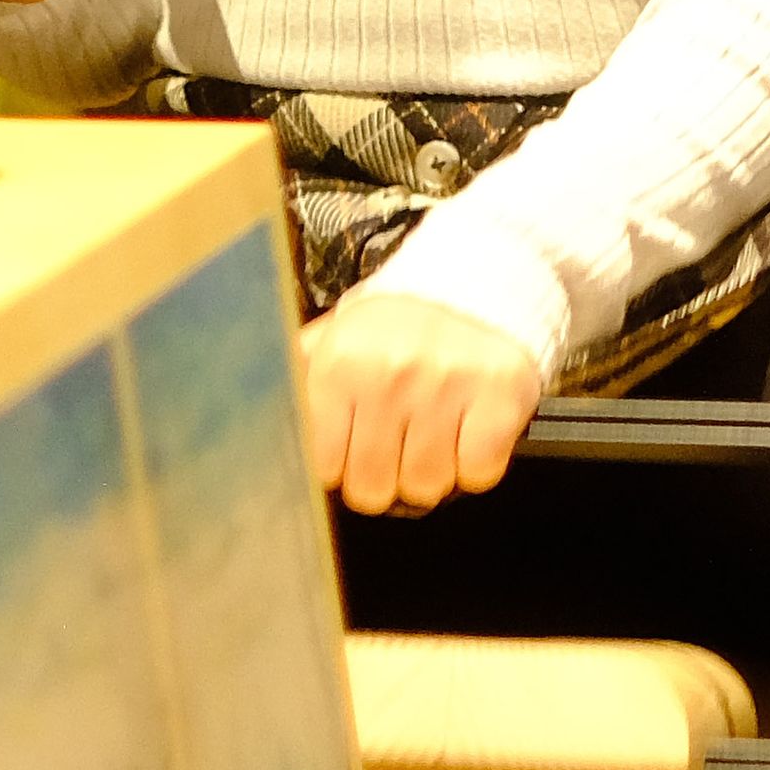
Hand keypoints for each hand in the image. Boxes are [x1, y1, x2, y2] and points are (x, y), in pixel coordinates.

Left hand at [300, 292, 547, 513]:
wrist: (477, 279)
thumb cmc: (401, 322)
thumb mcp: (338, 337)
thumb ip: (303, 380)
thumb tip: (270, 429)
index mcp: (339, 363)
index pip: (325, 468)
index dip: (342, 467)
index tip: (354, 450)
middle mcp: (389, 374)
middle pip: (374, 489)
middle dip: (386, 475)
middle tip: (398, 442)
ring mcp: (446, 386)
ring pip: (426, 487)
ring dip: (433, 469)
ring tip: (435, 430)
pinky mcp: (498, 396)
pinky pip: (478, 473)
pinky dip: (476, 462)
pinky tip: (468, 429)